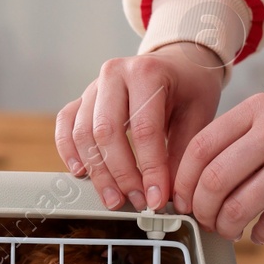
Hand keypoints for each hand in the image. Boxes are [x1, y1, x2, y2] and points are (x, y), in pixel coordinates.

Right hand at [54, 43, 223, 211]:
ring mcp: (94, 86)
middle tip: (136, 200)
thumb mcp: (198, 114)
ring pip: (83, 133)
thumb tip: (168, 195)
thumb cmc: (189, 86)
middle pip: (106, 131)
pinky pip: (65, 125)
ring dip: (96, 172)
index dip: (149, 169)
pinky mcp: (82, 98)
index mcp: (147, 72)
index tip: (156, 197)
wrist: (177, 63)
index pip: (144, 129)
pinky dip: (69, 151)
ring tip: (113, 197)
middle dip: (120, 174)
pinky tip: (82, 173)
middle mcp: (115, 74)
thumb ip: (182, 153)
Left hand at [174, 94, 263, 242]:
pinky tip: (261, 231)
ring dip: (225, 227)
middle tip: (203, 219)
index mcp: (258, 109)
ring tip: (229, 230)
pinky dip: (258, 235)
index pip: (200, 147)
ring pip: (236, 208)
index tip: (182, 198)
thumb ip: (237, 138)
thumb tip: (193, 180)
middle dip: (200, 210)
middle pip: (213, 181)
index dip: (183, 181)